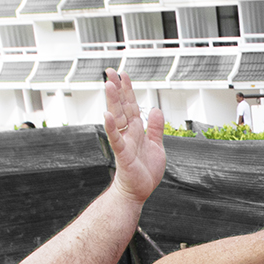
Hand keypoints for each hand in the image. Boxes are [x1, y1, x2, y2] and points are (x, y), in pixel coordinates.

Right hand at [104, 69, 164, 203]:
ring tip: (109, 85)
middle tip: (110, 71)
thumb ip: (156, 128)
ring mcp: (124, 142)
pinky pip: (116, 139)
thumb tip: (156, 110)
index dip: (128, 90)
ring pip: (118, 118)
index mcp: (136, 130)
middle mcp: (128, 133)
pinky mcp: (123, 155)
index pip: (131, 105)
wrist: (139, 192)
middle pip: (122, 107)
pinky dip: (111, 127)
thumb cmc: (145, 171)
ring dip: (113, 101)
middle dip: (117, 89)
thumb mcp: (156, 146)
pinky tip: (107, 116)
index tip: (123, 74)